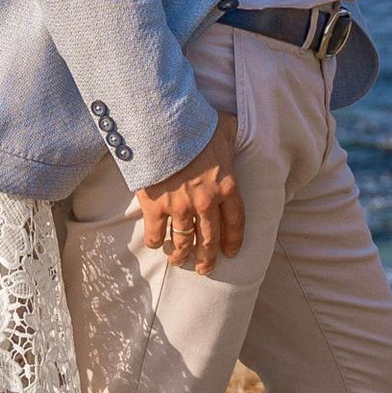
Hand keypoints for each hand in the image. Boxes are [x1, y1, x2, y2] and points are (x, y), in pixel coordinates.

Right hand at [135, 108, 244, 268]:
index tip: (231, 253)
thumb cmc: (195, 124)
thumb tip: (234, 129)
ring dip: (181, 255)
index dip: (234, 241)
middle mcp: (206, 203)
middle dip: (207, 258)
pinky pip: (155, 234)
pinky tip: (156, 244)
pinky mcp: (155, 207)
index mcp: (227, 187)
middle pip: (209, 239)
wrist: (161, 126)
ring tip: (178, 260)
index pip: (236, 223)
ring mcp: (179, 208)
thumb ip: (231, 135)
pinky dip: (156, 241)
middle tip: (205, 268)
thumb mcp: (224, 128)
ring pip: (183, 242)